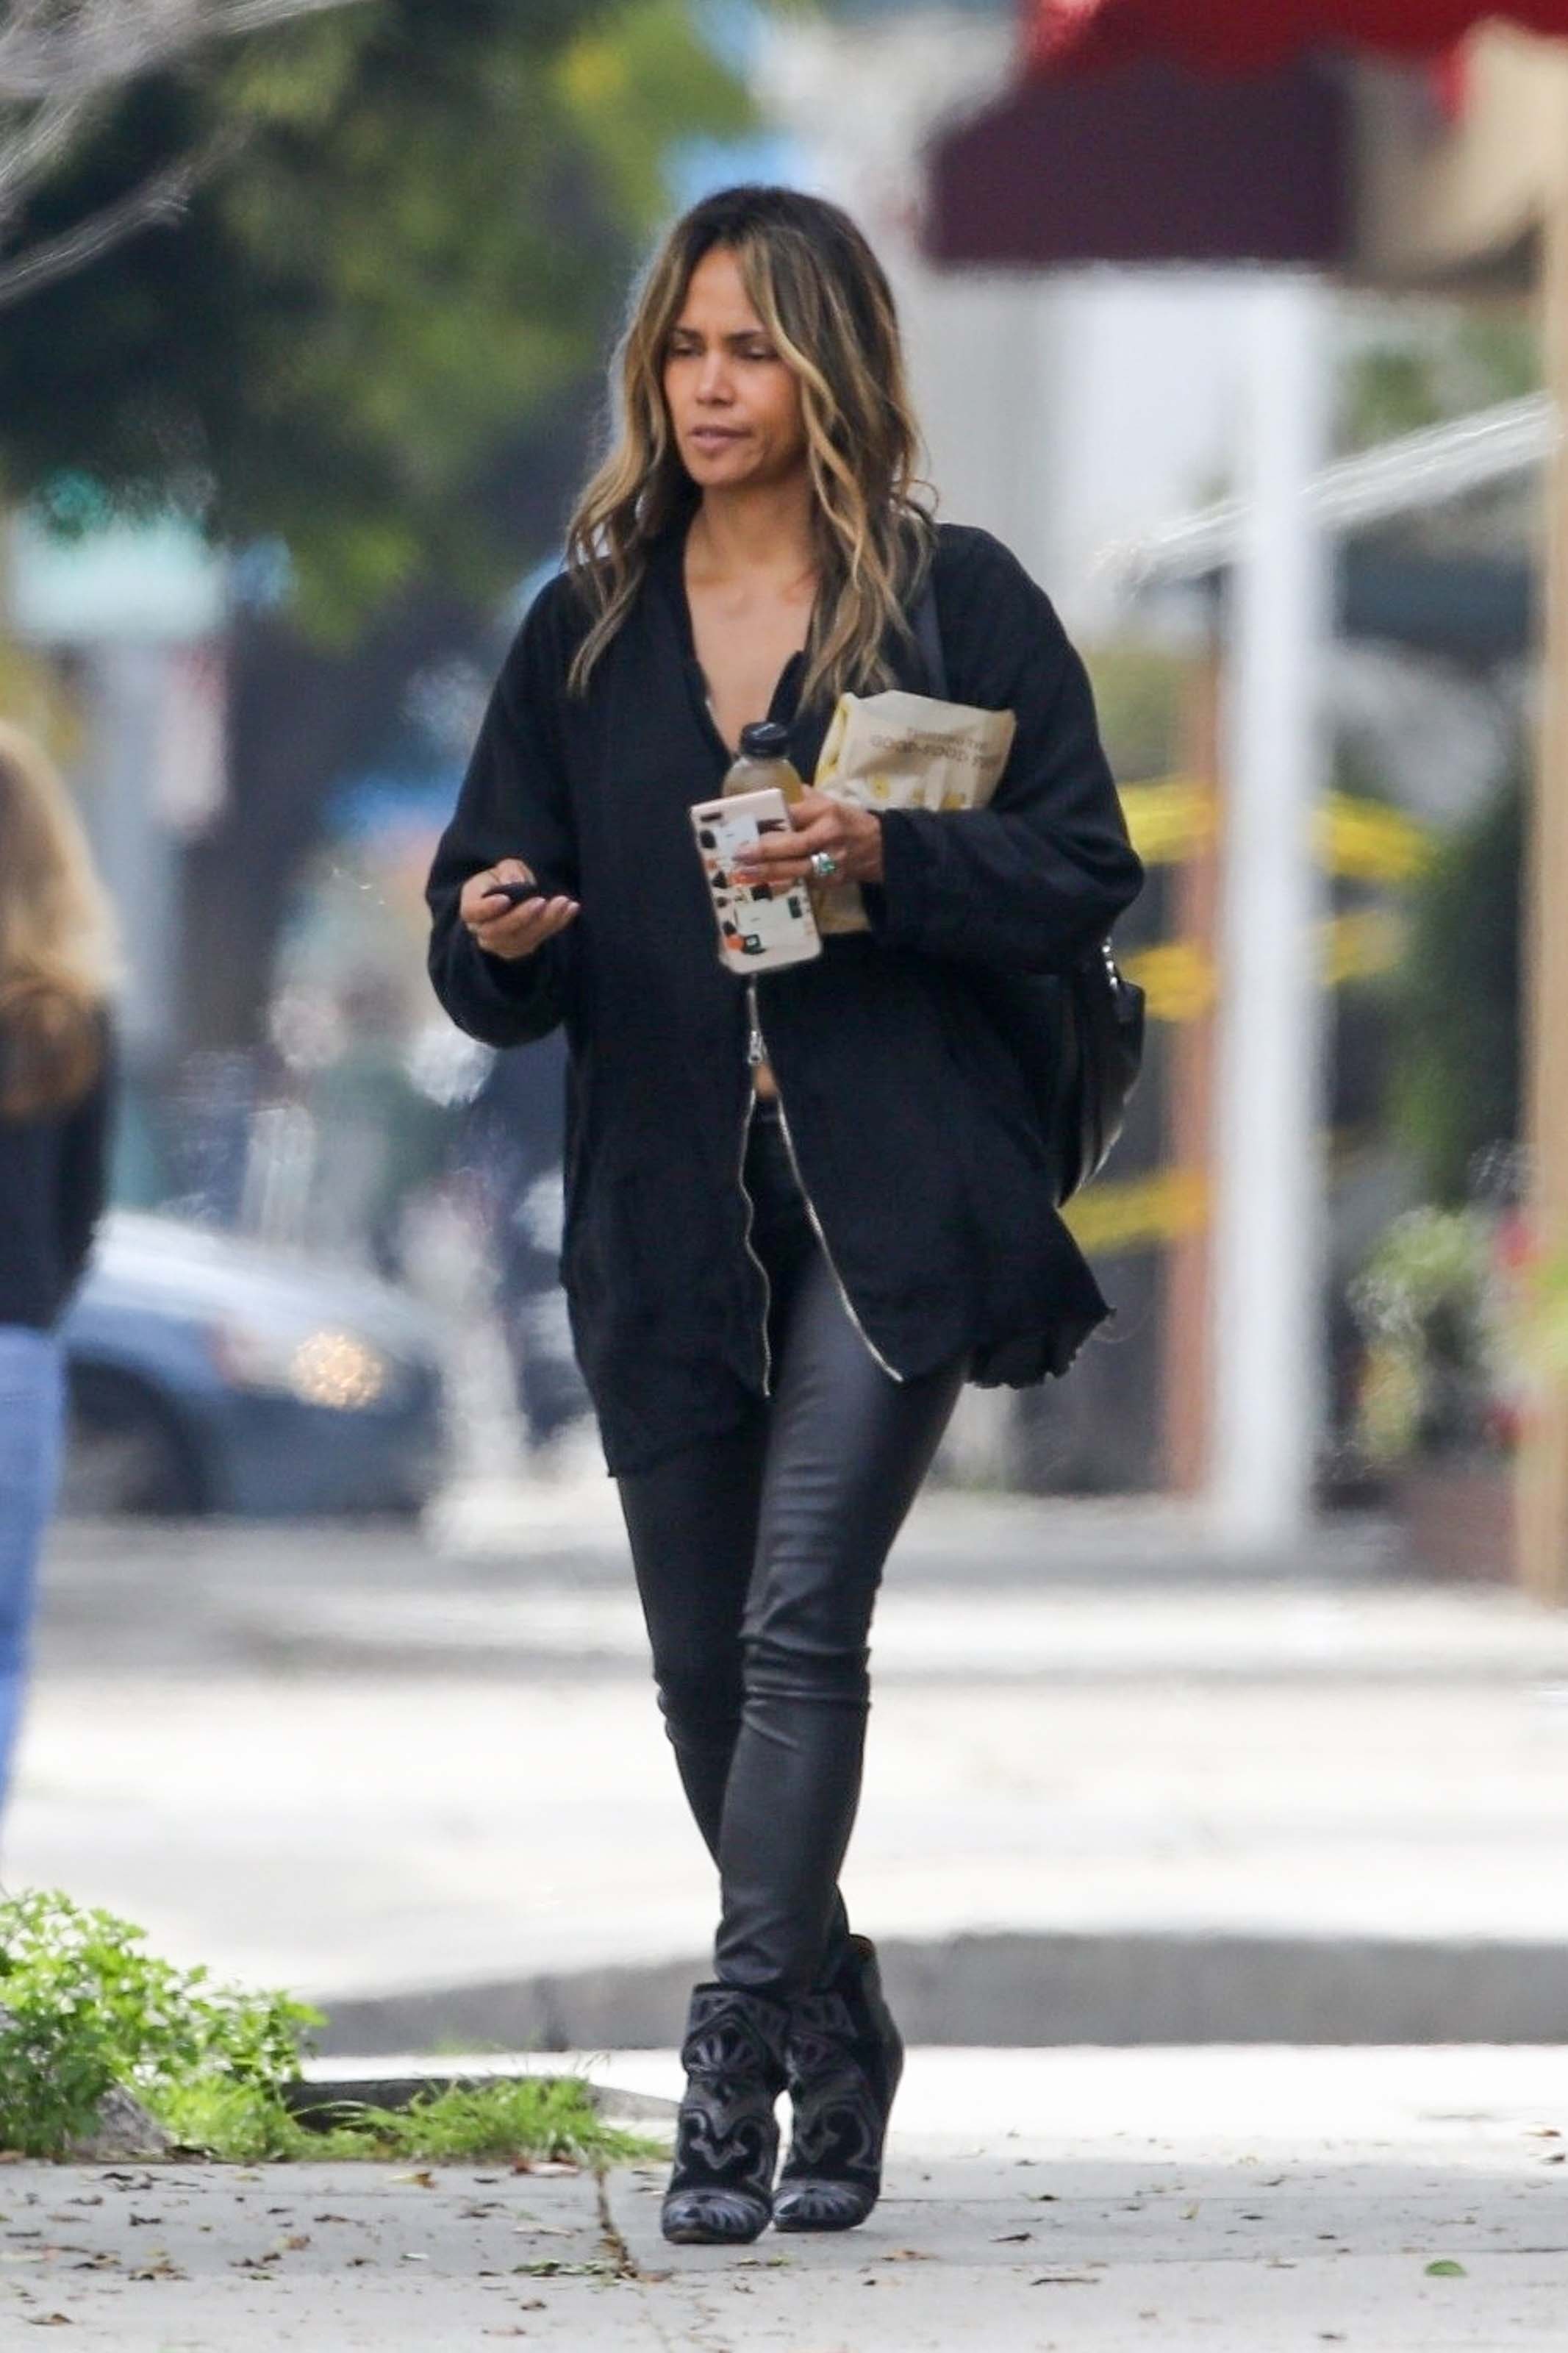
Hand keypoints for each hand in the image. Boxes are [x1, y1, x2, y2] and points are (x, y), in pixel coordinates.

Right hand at [460, 859, 578, 961]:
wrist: (512, 898)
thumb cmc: (503, 880)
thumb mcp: (504, 867)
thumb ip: (509, 871)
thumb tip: (514, 881)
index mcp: (471, 906)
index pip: (471, 912)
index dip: (486, 909)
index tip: (505, 899)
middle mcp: (482, 930)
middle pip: (497, 931)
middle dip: (521, 917)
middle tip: (541, 901)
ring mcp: (501, 944)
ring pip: (521, 940)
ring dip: (545, 922)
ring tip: (563, 903)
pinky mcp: (522, 948)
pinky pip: (539, 940)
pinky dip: (557, 924)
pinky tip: (571, 908)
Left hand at [732, 788, 883, 887]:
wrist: (882, 849)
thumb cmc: (851, 822)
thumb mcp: (832, 804)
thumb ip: (806, 801)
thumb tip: (778, 794)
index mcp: (827, 812)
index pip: (794, 815)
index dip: (771, 822)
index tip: (748, 826)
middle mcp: (829, 836)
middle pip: (794, 845)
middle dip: (765, 851)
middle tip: (740, 854)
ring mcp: (831, 862)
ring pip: (797, 869)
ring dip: (769, 872)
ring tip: (746, 873)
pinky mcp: (831, 881)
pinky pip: (803, 882)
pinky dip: (783, 883)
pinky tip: (765, 884)